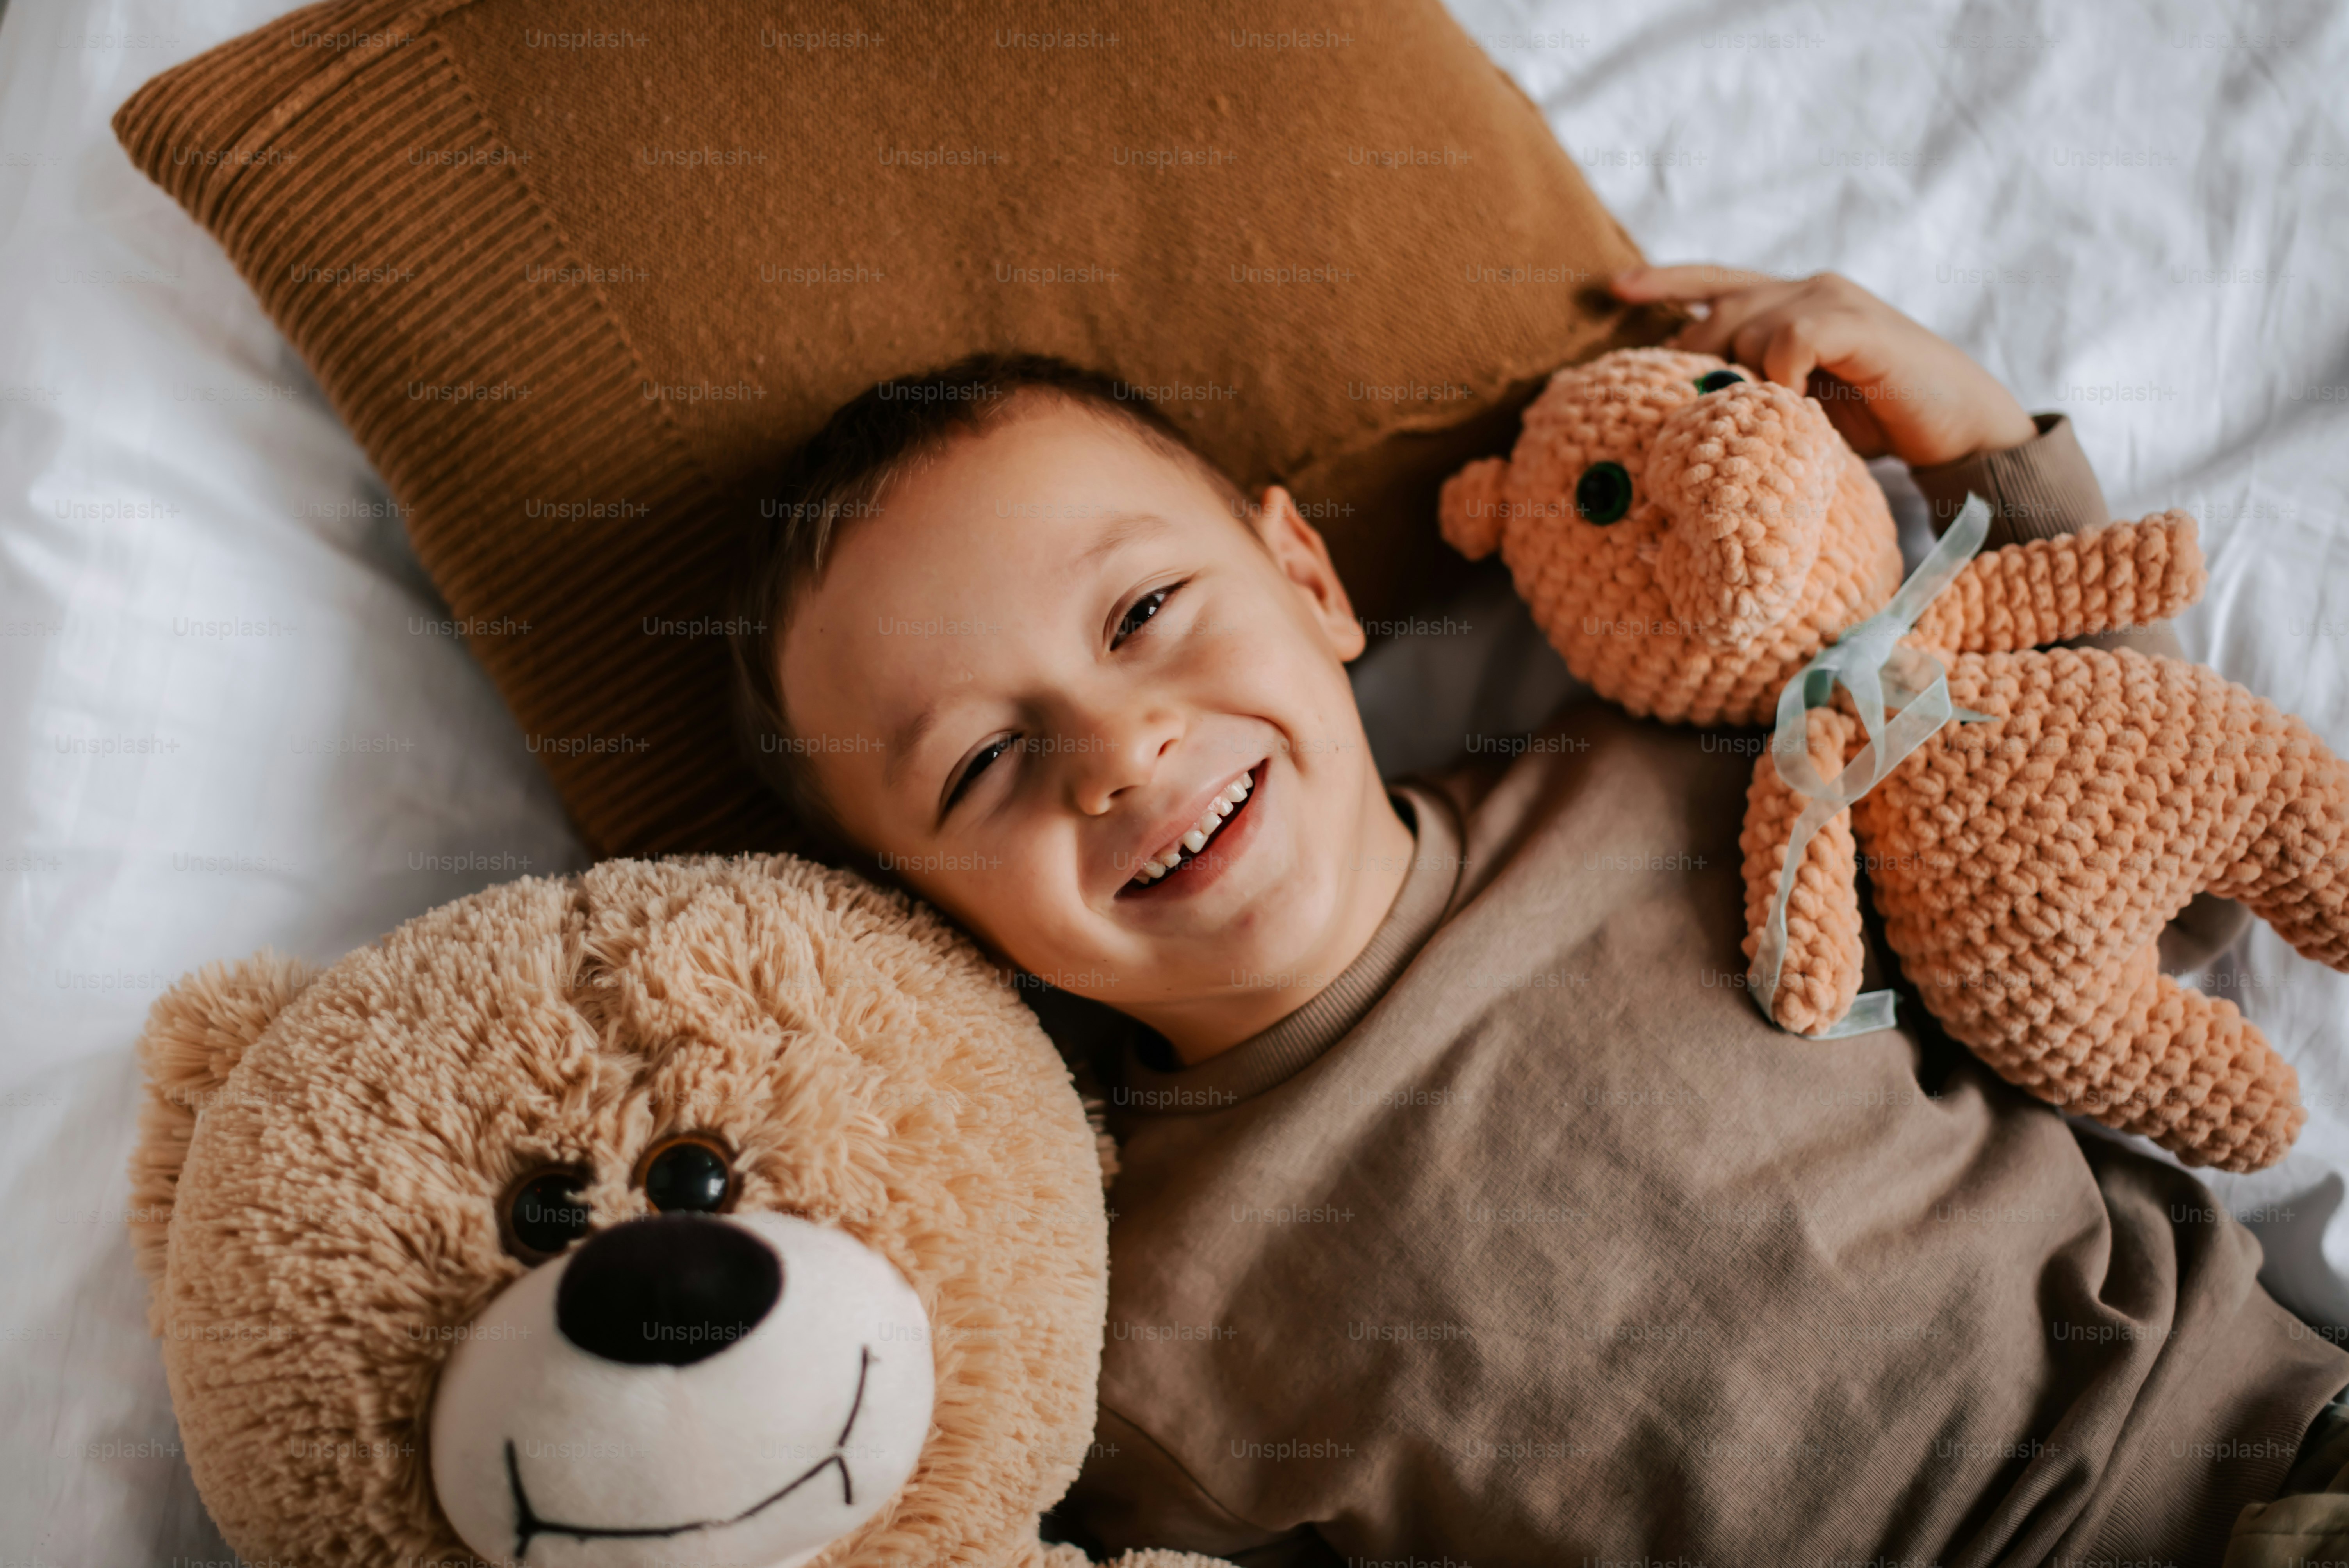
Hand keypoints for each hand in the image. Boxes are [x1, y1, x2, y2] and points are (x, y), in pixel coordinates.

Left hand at [1609, 265, 2036, 468]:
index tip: (1616, 287)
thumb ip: (1753, 389)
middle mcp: (1807, 290)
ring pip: (1750, 329)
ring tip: (1770, 416)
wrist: (1957, 428)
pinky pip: (1791, 340)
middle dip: (1700, 359)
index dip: (1667, 282)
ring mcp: (1832, 300)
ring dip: (1748, 378)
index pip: (1716, 282)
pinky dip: (1783, 376)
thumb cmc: (1875, 421)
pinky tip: (1797, 405)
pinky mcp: (1856, 323)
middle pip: (1721, 314)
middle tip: (1699, 404)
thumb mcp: (1798, 403)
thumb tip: (1690, 406)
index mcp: (1791, 304)